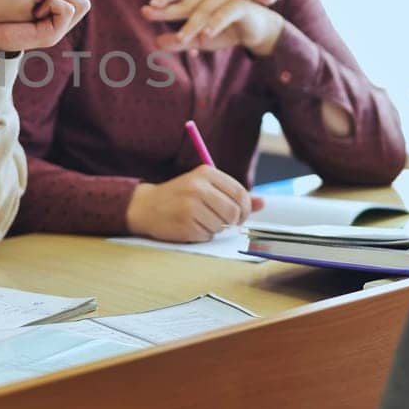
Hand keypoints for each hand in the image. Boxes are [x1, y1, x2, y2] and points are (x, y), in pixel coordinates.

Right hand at [124, 166, 263, 241]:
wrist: (147, 206)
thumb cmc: (181, 196)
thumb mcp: (206, 187)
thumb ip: (233, 194)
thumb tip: (262, 203)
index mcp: (206, 172)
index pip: (240, 193)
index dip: (245, 208)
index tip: (240, 215)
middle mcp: (198, 187)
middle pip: (234, 212)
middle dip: (232, 221)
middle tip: (224, 221)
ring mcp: (190, 206)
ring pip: (222, 225)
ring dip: (216, 228)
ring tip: (201, 220)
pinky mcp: (185, 224)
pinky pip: (208, 235)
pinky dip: (203, 234)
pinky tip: (191, 226)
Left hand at [141, 0, 284, 55]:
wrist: (257, 31)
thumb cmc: (224, 31)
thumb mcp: (198, 39)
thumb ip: (178, 41)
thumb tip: (156, 42)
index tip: (147, 6)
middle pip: (187, 1)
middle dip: (169, 10)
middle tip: (151, 15)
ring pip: (204, 10)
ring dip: (192, 24)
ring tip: (181, 38)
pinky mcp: (241, 7)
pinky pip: (226, 13)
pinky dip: (216, 23)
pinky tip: (207, 34)